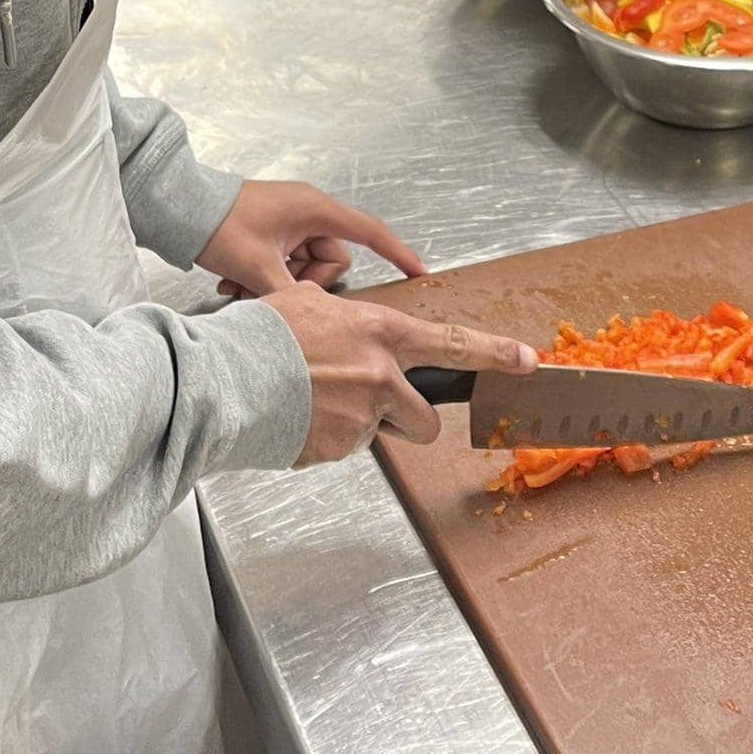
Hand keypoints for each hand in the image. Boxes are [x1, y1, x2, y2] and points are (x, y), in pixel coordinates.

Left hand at [199, 179, 426, 297]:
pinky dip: (265, 277)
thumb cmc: (220, 225)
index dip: (397, 253)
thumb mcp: (258, 268)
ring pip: (305, 267)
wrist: (180, 206)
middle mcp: (308, 212)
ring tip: (240, 286)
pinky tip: (234, 283)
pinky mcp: (274, 230)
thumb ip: (292, 297)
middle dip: (302, 283)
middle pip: (330, 261)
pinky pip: (286, 262)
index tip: (419, 272)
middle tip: (264, 288)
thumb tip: (312, 321)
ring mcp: (291, 221)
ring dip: (278, 284)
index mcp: (315, 210)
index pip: (368, 232)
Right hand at [259, 283, 537, 463]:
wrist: (226, 378)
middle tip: (373, 406)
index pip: (451, 343)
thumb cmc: (261, 335)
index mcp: (379, 333)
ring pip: (380, 434)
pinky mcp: (340, 450)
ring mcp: (363, 418)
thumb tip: (352, 330)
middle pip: (425, 418)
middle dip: (408, 420)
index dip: (494, 353)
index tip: (526, 360)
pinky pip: (345, 449)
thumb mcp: (309, 303)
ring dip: (360, 427)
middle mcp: (380, 376)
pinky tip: (299, 417)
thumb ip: (345, 319)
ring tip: (315, 403)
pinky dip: (326, 439)